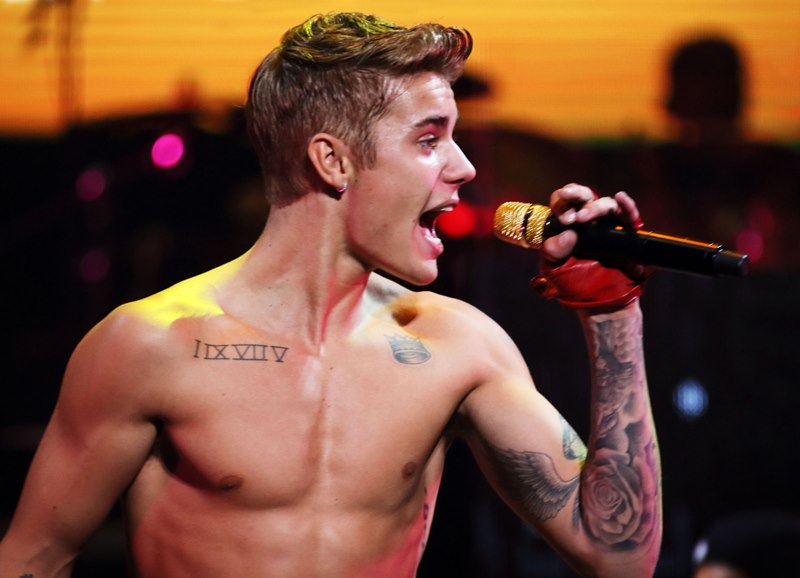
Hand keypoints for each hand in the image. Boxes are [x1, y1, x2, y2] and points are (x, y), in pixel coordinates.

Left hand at [532, 184, 648, 309]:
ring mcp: (608, 227)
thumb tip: (567, 234)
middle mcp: (587, 222)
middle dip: (575, 194)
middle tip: (568, 197)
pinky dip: (627, 205)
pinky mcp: (627, 235)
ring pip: (605, 205)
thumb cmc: (574, 285)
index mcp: (567, 226)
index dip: (561, 204)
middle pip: (583, 197)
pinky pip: (628, 215)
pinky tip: (621, 198)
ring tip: (584, 217)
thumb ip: (552, 252)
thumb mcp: (553, 270)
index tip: (563, 218)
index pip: (562, 204)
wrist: (600, 305)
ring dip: (595, 207)